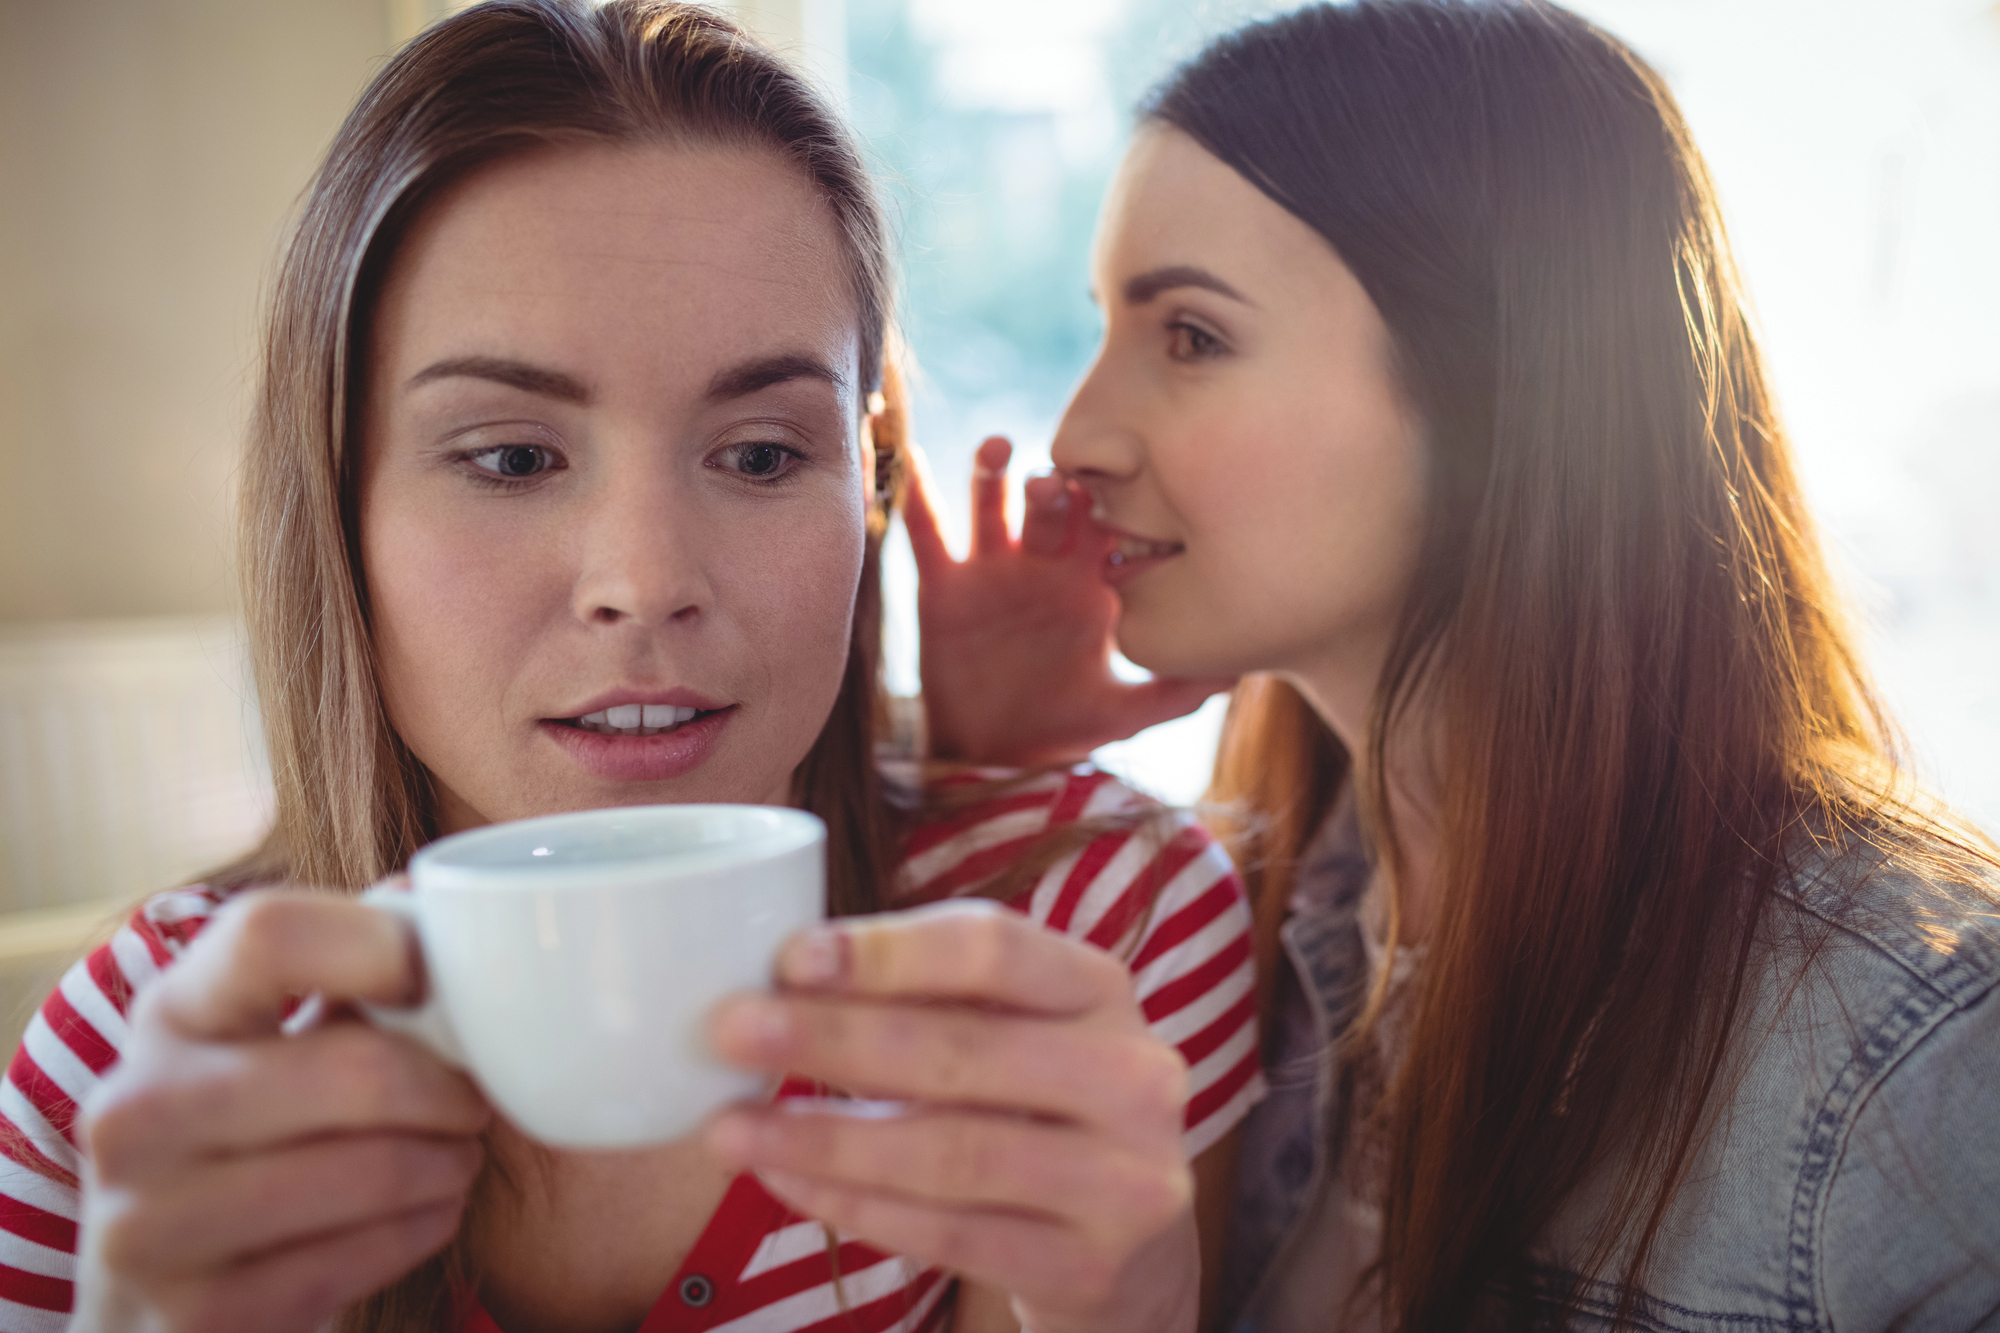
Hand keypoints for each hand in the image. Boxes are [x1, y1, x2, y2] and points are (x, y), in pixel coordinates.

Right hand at [72, 889, 490, 1332]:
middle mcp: (136, 1109)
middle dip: (451, 1090)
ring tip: (456, 1157)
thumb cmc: (256, 1132)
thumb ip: (346, 971)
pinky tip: (426, 1212)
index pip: (270, 932)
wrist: (160, 1288)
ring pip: (373, 1170)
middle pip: (356, 1069)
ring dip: (449, 1165)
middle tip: (475, 1101)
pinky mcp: (192, 1311)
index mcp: (171, 1012)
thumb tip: (435, 897)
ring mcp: (149, 1221)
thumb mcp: (273, 1039)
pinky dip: (423, 1229)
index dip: (378, 944)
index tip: (430, 980)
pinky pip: (360, 1255)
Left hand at [704, 901, 1199, 1332]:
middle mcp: (1132, 1076)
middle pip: (964, 1050)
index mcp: (1101, 990)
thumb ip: (931, 995)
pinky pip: (951, 1235)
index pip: (995, 948)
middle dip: (834, 1038)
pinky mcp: (1088, 1266)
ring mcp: (1121, 1180)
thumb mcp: (1019, 1028)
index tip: (791, 957)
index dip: (888, 951)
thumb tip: (784, 981)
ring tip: (734, 1128)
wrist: (1134, 1242)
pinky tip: (789, 1184)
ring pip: (952, 1152)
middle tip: (732, 1032)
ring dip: (827, 1139)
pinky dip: (859, 1207)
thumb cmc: (1040, 1106)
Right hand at [907, 436, 1232, 764]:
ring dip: (993, 472)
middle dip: (1060, 489)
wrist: (988, 754)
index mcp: (1089, 584)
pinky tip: (907, 460)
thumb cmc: (1059, 725)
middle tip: (1065, 481)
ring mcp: (992, 569)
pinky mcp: (943, 587)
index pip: (1111, 531)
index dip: (1122, 514)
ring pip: (992, 504)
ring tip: (999, 448)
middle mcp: (1043, 564)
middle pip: (1055, 506)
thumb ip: (1173, 694)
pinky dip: (915, 496)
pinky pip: (927, 533)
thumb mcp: (1120, 714)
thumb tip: (1239, 677)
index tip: (1137, 503)